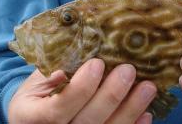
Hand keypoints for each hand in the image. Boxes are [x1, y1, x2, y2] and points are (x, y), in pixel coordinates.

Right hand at [9, 58, 155, 123]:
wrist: (36, 119)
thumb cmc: (38, 96)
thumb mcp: (35, 82)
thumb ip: (50, 74)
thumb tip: (71, 67)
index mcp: (34, 118)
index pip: (59, 108)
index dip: (81, 87)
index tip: (98, 63)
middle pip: (88, 121)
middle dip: (111, 95)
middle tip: (128, 71)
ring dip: (130, 110)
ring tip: (147, 87)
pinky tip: (146, 113)